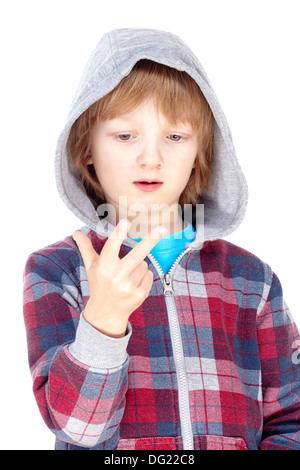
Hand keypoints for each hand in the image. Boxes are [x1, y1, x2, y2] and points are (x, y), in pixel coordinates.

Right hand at [73, 220, 166, 337]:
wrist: (106, 313)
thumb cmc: (99, 285)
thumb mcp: (91, 267)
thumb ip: (86, 248)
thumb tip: (76, 232)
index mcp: (103, 267)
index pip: (111, 247)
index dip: (118, 234)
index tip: (125, 221)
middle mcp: (116, 277)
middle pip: (137, 255)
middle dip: (150, 241)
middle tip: (163, 228)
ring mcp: (129, 287)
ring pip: (144, 264)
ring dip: (139, 266)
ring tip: (126, 277)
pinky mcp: (140, 294)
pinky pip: (149, 274)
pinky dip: (144, 276)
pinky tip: (133, 284)